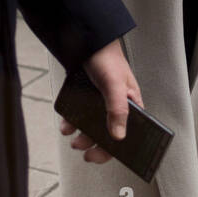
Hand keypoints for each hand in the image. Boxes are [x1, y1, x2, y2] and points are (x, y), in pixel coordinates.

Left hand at [59, 39, 142, 164]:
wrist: (86, 41)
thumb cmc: (107, 58)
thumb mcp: (115, 85)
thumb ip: (118, 110)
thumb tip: (118, 136)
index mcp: (131, 105)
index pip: (127, 134)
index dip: (116, 148)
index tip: (101, 155)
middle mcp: (117, 106)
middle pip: (108, 134)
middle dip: (94, 144)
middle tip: (82, 149)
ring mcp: (101, 104)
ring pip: (92, 127)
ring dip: (81, 135)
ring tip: (71, 135)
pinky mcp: (87, 99)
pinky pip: (81, 116)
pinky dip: (72, 122)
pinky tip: (67, 123)